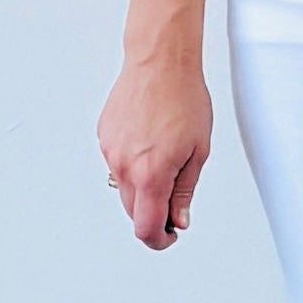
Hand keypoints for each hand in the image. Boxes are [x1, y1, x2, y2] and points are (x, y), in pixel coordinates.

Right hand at [98, 56, 212, 250]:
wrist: (159, 62)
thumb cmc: (183, 98)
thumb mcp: (198, 152)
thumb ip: (184, 191)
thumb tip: (179, 219)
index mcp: (150, 174)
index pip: (145, 227)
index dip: (158, 240)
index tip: (169, 236)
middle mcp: (124, 166)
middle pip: (133, 211)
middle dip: (153, 213)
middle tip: (175, 202)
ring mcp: (110, 151)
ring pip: (123, 187)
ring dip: (142, 187)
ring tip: (166, 160)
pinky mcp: (104, 137)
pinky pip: (117, 163)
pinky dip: (132, 165)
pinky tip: (150, 143)